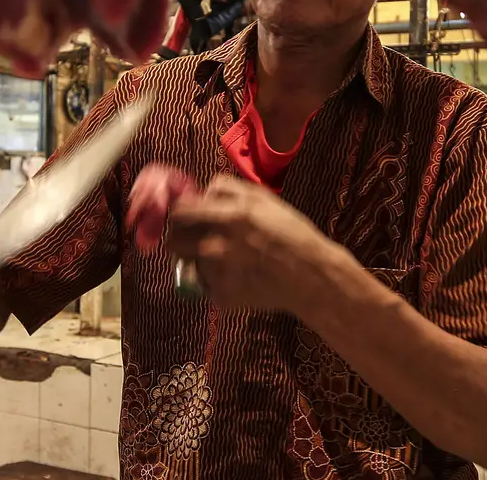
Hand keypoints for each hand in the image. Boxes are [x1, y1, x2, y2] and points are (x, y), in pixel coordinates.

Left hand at [163, 175, 331, 310]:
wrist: (312, 276)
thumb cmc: (292, 233)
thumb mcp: (264, 199)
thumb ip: (228, 190)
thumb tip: (202, 192)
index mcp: (230, 216)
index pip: (181, 212)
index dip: (178, 214)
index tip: (182, 217)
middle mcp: (219, 244)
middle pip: (174, 241)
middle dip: (180, 239)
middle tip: (193, 241)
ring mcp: (218, 273)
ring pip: (189, 263)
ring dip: (198, 260)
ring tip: (223, 260)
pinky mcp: (221, 295)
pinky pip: (206, 284)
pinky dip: (216, 281)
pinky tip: (237, 277)